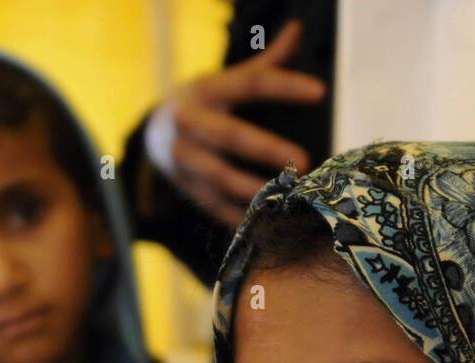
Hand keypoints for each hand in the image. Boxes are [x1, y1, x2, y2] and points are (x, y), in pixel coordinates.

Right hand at [144, 20, 325, 227]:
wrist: (154, 133)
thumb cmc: (206, 103)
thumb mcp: (227, 79)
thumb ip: (266, 62)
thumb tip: (297, 29)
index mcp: (207, 91)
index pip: (250, 84)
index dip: (285, 86)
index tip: (320, 92)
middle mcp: (191, 123)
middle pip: (230, 135)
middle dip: (265, 149)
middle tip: (303, 160)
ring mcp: (184, 159)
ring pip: (217, 176)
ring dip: (251, 188)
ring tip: (284, 195)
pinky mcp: (186, 188)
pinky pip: (212, 205)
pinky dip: (237, 215)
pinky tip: (265, 220)